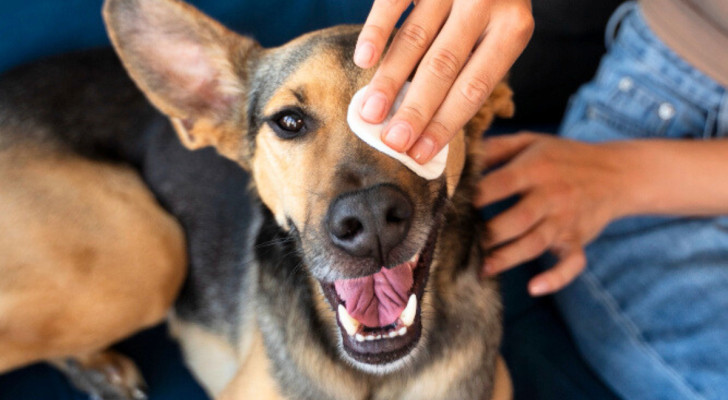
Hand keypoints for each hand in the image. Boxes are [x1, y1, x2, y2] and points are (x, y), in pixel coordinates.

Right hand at [355, 0, 532, 163]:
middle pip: (444, 67)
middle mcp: (487, 3)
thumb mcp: (500, 30)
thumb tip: (426, 124)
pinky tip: (364, 60)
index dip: (445, 123)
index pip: (474, 87)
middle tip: (392, 142)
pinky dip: (376, 31)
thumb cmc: (493, 3)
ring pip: (415, 38)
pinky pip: (394, 2)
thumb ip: (471, 67)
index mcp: (513, 28)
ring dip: (390, 79)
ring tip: (370, 114)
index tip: (419, 154)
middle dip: (416, 109)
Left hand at [475, 133, 634, 295]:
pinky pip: (572, 264)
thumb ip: (496, 148)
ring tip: (483, 268)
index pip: (502, 184)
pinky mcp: (578, 240)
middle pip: (518, 219)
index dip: (477, 196)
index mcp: (536, 168)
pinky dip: (556, 278)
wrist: (617, 172)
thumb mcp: (531, 141)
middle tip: (464, 242)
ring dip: (508, 258)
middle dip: (489, 234)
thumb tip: (460, 156)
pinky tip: (535, 287)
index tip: (452, 207)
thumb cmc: (563, 156)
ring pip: (536, 243)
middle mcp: (552, 195)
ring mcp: (566, 220)